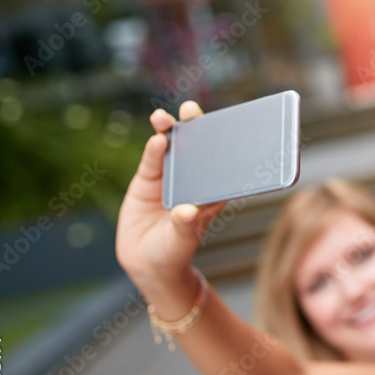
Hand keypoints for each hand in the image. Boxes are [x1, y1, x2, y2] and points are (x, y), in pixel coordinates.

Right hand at [115, 101, 225, 288]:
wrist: (146, 263)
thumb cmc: (173, 253)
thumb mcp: (180, 241)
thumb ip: (183, 226)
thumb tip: (186, 211)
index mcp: (211, 192)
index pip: (221, 163)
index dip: (224, 142)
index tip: (227, 124)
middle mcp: (193, 180)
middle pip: (197, 147)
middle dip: (195, 126)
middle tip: (192, 110)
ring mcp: (170, 177)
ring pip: (172, 148)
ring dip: (169, 130)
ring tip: (165, 118)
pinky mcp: (148, 180)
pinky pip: (152, 160)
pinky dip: (154, 149)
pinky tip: (156, 138)